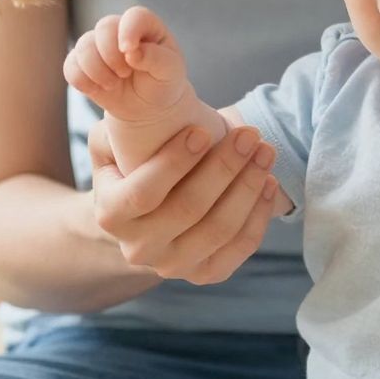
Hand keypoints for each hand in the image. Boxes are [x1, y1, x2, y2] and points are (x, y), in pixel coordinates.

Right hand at [64, 8, 190, 126]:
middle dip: (112, 56)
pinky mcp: (82, 63)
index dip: (128, 31)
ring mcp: (98, 45)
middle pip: (104, 27)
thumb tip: (132, 53)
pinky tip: (98, 89)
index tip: (130, 52)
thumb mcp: (170, 71)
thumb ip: (156, 58)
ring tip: (113, 84)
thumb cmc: (163, 82)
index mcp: (145, 25)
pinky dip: (83, 81)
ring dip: (97, 71)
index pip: (134, 16)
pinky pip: (70, 67)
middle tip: (125, 74)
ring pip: (83, 47)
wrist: (149, 106)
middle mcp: (119, 29)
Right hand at [89, 113, 280, 285]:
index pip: (143, 193)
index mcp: (111, 216)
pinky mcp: (206, 273)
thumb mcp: (112, 143)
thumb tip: (134, 105)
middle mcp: (139, 248)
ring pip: (219, 228)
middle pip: (188, 209)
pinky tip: (268, 181)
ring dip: (248, 186)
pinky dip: (259, 213)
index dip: (175, 162)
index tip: (203, 130)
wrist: (146, 213)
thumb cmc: (132, 165)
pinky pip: (240, 247)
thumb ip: (117, 127)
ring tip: (265, 151)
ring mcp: (174, 266)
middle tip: (248, 135)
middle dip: (224, 167)